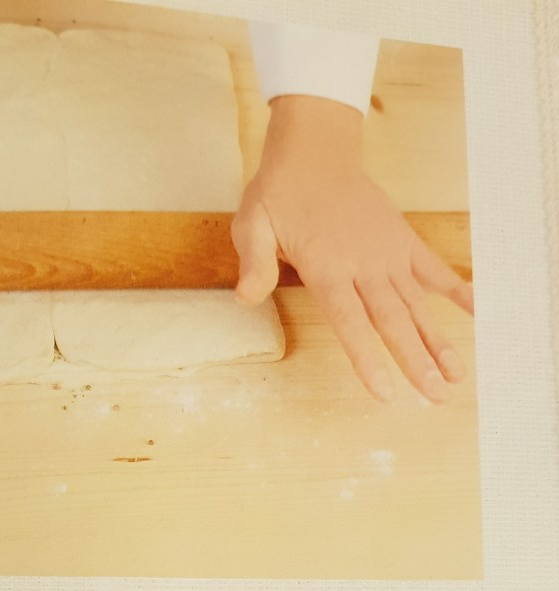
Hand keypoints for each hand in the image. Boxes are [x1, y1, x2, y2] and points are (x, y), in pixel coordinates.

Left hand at [232, 96, 472, 402]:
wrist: (313, 152)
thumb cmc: (278, 194)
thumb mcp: (252, 226)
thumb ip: (255, 265)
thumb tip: (245, 299)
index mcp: (326, 269)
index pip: (349, 323)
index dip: (368, 358)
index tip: (387, 392)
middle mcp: (362, 265)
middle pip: (391, 320)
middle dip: (415, 360)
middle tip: (435, 396)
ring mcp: (386, 252)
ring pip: (416, 302)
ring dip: (437, 337)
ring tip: (456, 373)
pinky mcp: (400, 238)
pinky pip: (432, 266)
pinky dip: (454, 287)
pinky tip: (476, 308)